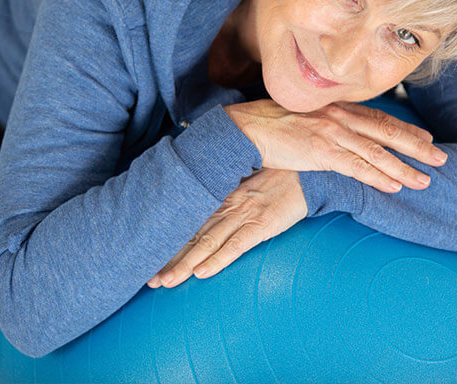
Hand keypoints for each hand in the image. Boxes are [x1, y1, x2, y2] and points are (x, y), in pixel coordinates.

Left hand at [147, 168, 306, 288]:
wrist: (307, 174)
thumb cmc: (279, 179)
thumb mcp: (248, 186)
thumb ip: (229, 199)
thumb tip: (211, 214)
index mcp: (222, 197)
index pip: (189, 223)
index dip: (169, 243)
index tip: (149, 259)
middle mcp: (227, 206)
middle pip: (192, 235)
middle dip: (169, 259)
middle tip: (150, 279)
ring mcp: (243, 215)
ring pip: (207, 242)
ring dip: (186, 264)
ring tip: (168, 281)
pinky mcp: (262, 224)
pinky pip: (236, 245)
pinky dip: (218, 259)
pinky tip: (203, 272)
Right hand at [224, 99, 446, 193]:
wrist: (245, 128)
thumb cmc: (269, 124)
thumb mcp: (303, 118)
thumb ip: (325, 124)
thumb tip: (337, 136)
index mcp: (336, 108)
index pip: (378, 118)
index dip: (404, 129)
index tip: (426, 137)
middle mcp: (339, 117)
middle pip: (387, 132)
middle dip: (417, 146)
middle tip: (441, 158)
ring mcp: (331, 133)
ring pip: (377, 152)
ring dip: (404, 167)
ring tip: (426, 180)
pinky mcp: (321, 152)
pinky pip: (357, 168)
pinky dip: (378, 177)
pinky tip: (395, 186)